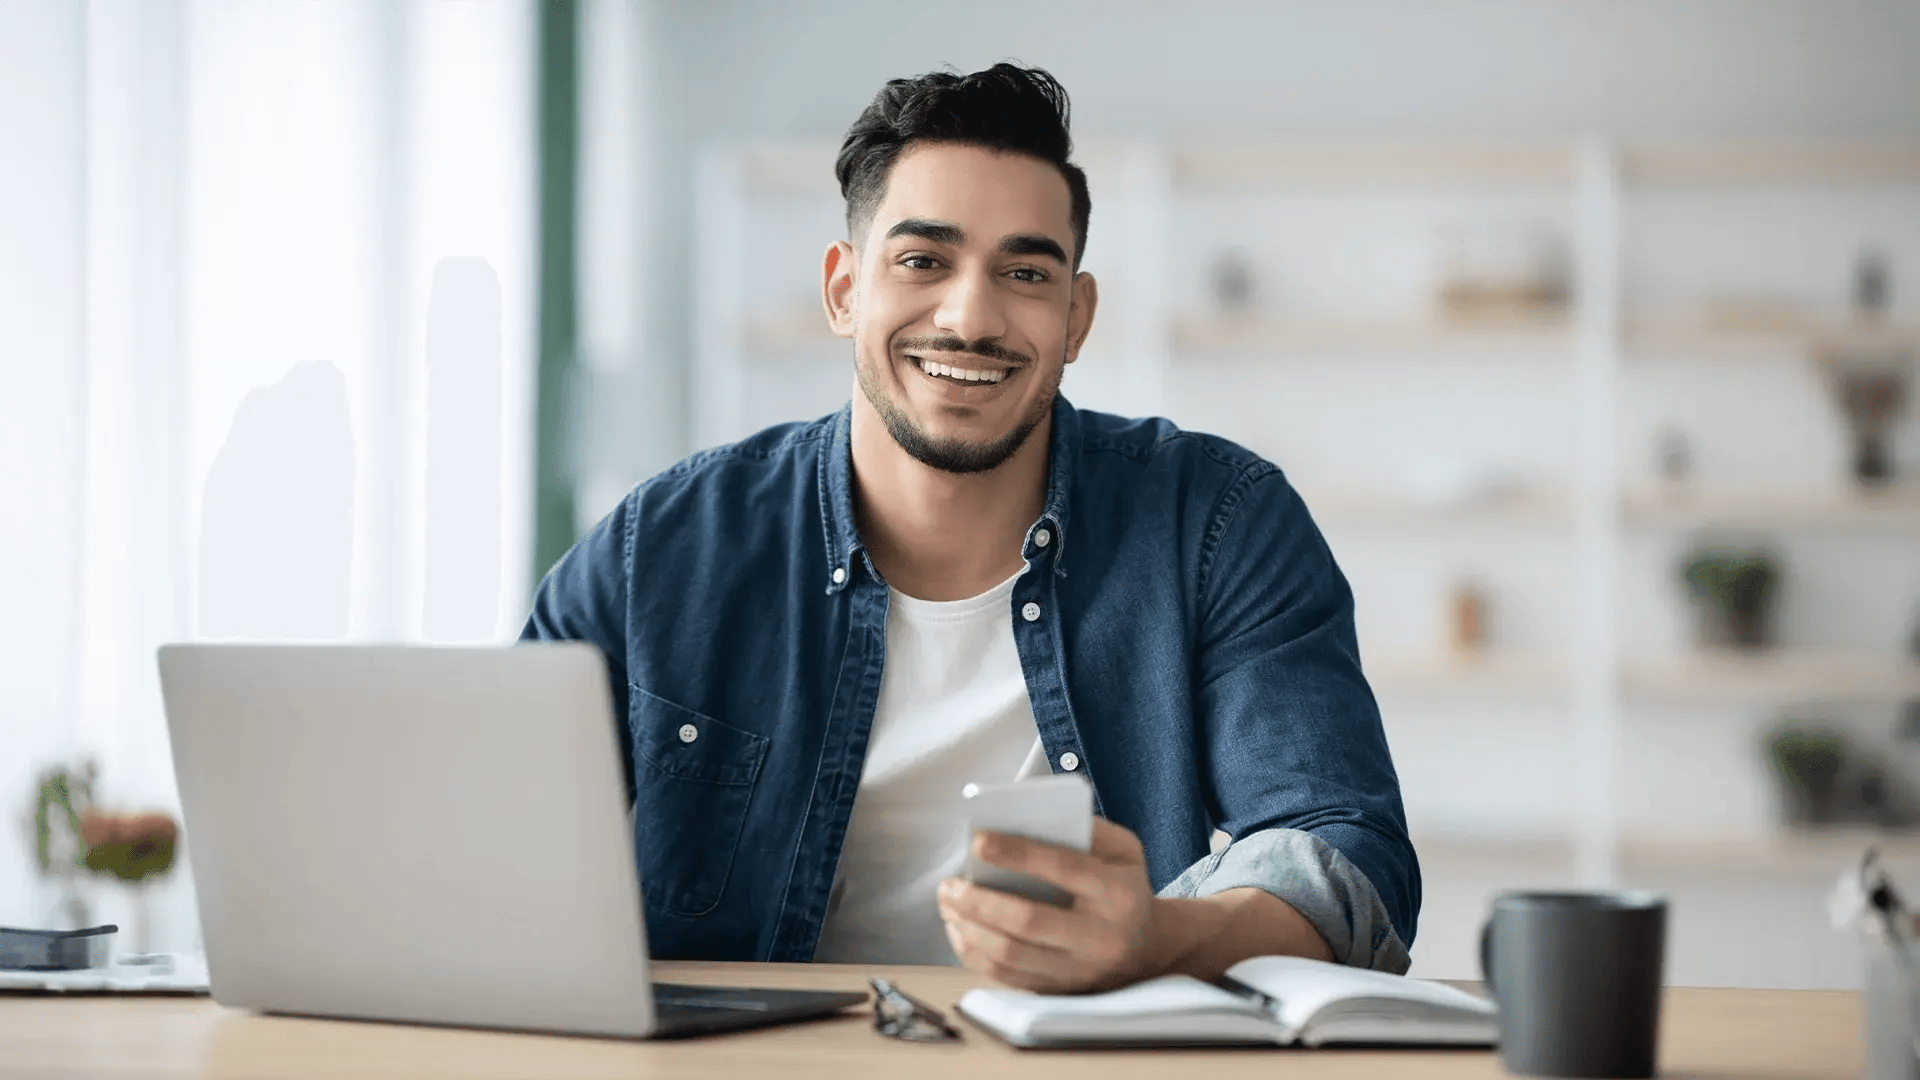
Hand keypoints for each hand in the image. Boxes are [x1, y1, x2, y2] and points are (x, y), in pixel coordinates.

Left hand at [936, 817, 1161, 992]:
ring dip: (969, 928)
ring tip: (948, 903)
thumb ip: (1086, 829)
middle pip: (1028, 921)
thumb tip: (1027, 817)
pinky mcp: (1060, 991)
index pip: (1063, 869)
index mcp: (1119, 892)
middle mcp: (1102, 936)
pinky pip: (1006, 978)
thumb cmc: (1123, 886)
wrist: (1148, 947)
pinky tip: (959, 929)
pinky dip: (975, 953)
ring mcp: (1080, 971)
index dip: (1017, 854)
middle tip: (949, 883)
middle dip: (980, 901)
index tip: (978, 841)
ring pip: (1011, 955)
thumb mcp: (1123, 849)